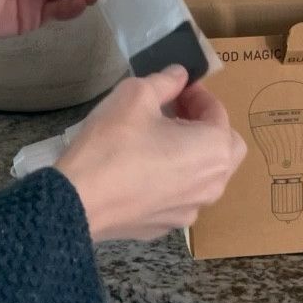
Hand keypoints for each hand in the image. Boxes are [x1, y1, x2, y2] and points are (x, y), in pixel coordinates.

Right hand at [59, 65, 246, 241]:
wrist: (77, 200)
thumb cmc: (113, 143)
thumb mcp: (136, 95)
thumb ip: (165, 81)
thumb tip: (179, 75)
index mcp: (214, 150)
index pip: (218, 113)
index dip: (198, 94)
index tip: (178, 86)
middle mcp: (212, 185)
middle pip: (224, 149)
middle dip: (205, 126)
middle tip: (176, 112)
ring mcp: (189, 211)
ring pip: (204, 177)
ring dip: (191, 154)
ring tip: (158, 139)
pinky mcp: (165, 226)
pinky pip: (179, 197)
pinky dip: (172, 179)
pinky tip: (141, 169)